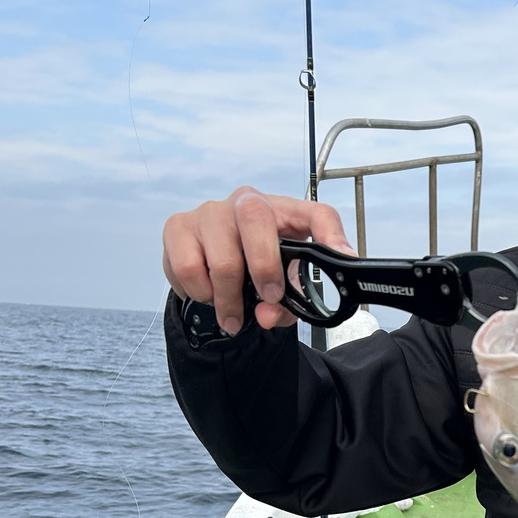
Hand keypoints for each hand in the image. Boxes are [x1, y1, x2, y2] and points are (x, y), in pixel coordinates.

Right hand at [162, 187, 354, 334]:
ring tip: (231, 313)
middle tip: (267, 300)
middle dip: (265, 271)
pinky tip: (207, 293)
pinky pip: (187, 269)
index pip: (317, 213)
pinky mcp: (177, 227)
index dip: (331, 235)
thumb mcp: (282, 286)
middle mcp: (246, 202)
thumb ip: (286, 305)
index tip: (340, 258)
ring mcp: (209, 212)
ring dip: (228, 300)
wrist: (213, 262)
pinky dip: (199, 293)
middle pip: (257, 220)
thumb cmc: (255, 267)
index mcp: (283, 212)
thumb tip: (267, 315)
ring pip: (222, 260)